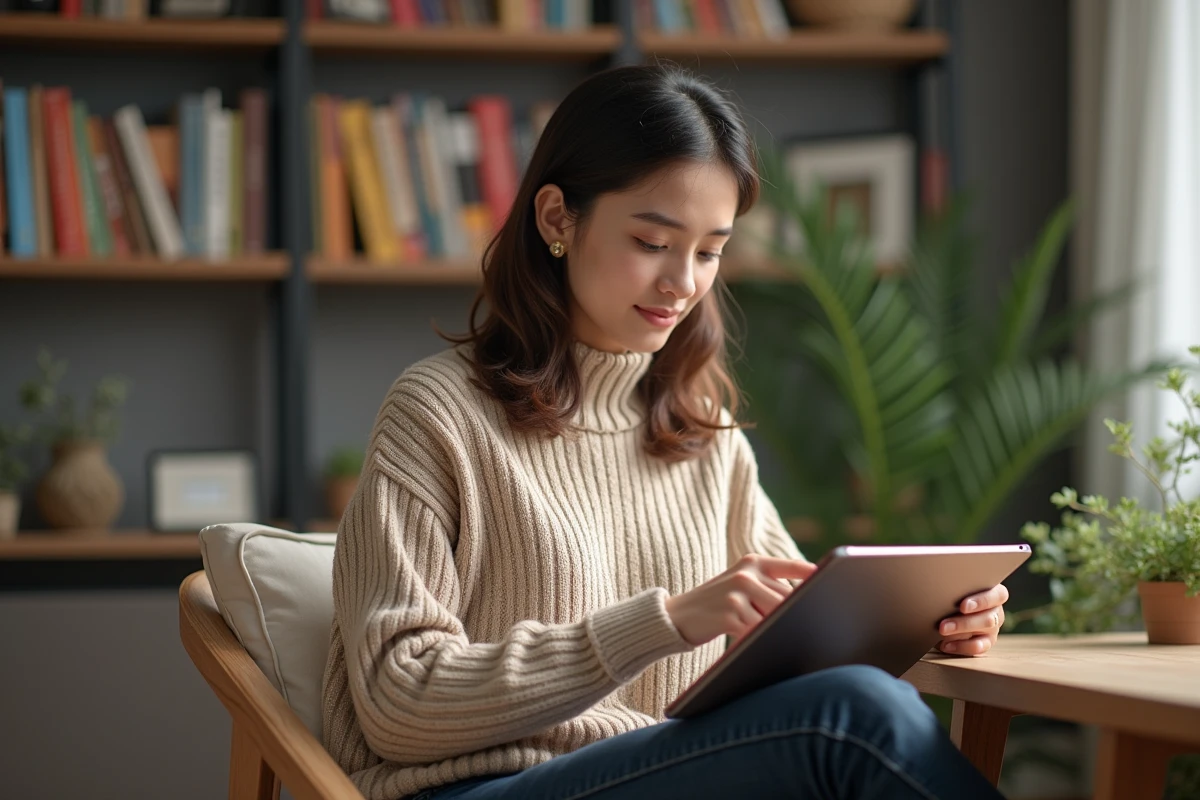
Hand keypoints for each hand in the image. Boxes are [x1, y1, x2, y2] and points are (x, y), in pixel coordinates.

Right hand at [665, 554, 816, 646]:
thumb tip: (805, 608)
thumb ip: (768, 589)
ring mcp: (737, 593)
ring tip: (786, 640)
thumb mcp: (740, 585)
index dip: (813, 575)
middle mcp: (746, 574)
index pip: (791, 567)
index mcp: (753, 562)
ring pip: (775, 615)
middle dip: (797, 615)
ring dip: (780, 630)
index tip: (831, 584)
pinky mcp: (730, 614)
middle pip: (787, 598)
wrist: (676, 616)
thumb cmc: (716, 604)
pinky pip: (758, 631)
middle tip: (811, 628)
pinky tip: (764, 646)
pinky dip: (763, 640)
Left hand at [937, 584, 1009, 655]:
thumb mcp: (954, 591)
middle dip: (964, 623)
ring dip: (961, 632)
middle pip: (988, 618)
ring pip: (983, 632)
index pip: (998, 595)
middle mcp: (996, 611)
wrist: (946, 612)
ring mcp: (993, 628)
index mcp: (994, 593)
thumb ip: (955, 592)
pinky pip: (978, 647)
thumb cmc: (952, 595)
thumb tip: (942, 598)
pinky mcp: (986, 642)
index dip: (982, 601)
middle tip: (943, 625)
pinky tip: (946, 645)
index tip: (963, 606)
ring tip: (942, 632)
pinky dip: (961, 647)